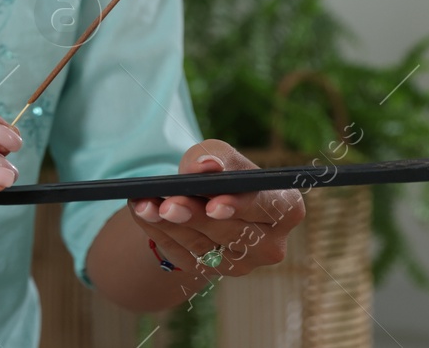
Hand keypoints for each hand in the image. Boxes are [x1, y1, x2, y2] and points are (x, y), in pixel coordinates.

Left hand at [126, 141, 304, 278]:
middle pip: (232, 232)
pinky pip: (183, 255)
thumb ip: (217, 157)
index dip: (241, 207)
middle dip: (195, 216)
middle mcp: (271, 244)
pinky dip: (159, 232)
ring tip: (143, 204)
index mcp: (285, 209)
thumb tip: (206, 167)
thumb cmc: (221, 173)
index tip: (213, 204)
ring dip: (168, 224)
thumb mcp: (221, 156)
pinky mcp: (213, 273)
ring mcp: (243, 264)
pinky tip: (142, 213)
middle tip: (167, 204)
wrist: (203, 200)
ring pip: (203, 246)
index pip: (271, 209)